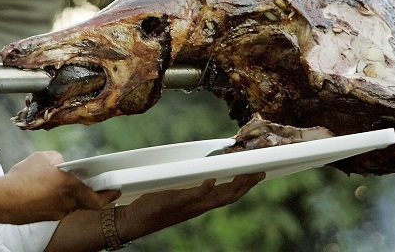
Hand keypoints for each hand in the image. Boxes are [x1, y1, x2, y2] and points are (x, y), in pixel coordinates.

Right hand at [0, 151, 119, 223]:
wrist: (0, 199)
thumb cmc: (21, 178)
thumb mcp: (44, 158)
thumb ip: (60, 161)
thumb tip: (62, 165)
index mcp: (71, 187)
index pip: (97, 198)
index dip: (110, 196)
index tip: (117, 192)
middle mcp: (66, 203)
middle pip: (86, 203)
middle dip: (91, 195)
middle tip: (95, 189)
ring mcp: (55, 213)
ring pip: (70, 206)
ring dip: (69, 197)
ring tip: (59, 186)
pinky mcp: (43, 219)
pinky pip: (55, 209)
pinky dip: (55, 202)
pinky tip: (45, 193)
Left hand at [118, 172, 264, 237]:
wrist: (133, 222)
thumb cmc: (155, 207)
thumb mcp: (179, 195)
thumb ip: (191, 186)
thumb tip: (205, 172)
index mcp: (201, 203)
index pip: (228, 194)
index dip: (246, 185)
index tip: (260, 173)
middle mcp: (198, 206)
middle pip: (229, 196)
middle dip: (247, 185)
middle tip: (261, 172)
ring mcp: (187, 205)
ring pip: (216, 197)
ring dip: (232, 186)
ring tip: (245, 174)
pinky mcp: (172, 202)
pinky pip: (191, 197)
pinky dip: (202, 190)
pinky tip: (211, 181)